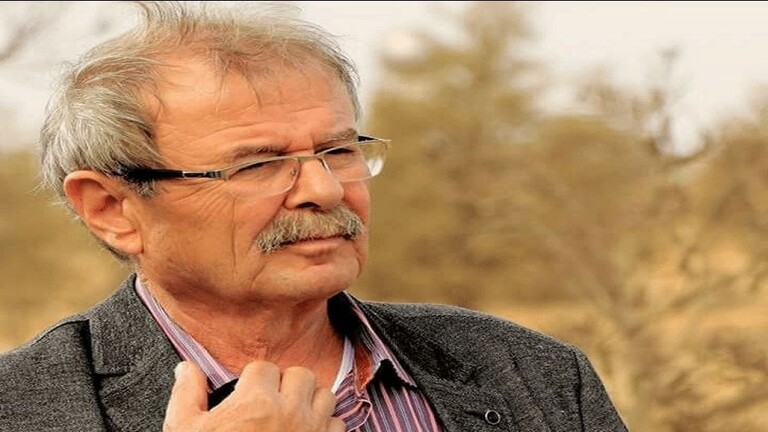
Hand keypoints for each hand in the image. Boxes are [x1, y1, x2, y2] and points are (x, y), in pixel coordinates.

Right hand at [163, 361, 344, 431]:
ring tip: (292, 415)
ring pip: (325, 395)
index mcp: (256, 402)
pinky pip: (338, 424)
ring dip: (310, 402)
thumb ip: (187, 395)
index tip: (248, 394)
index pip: (264, 367)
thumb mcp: (186, 431)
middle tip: (271, 402)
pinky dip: (325, 426)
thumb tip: (186, 369)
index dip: (253, 380)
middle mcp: (290, 412)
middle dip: (287, 385)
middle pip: (301, 374)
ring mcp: (312, 430)